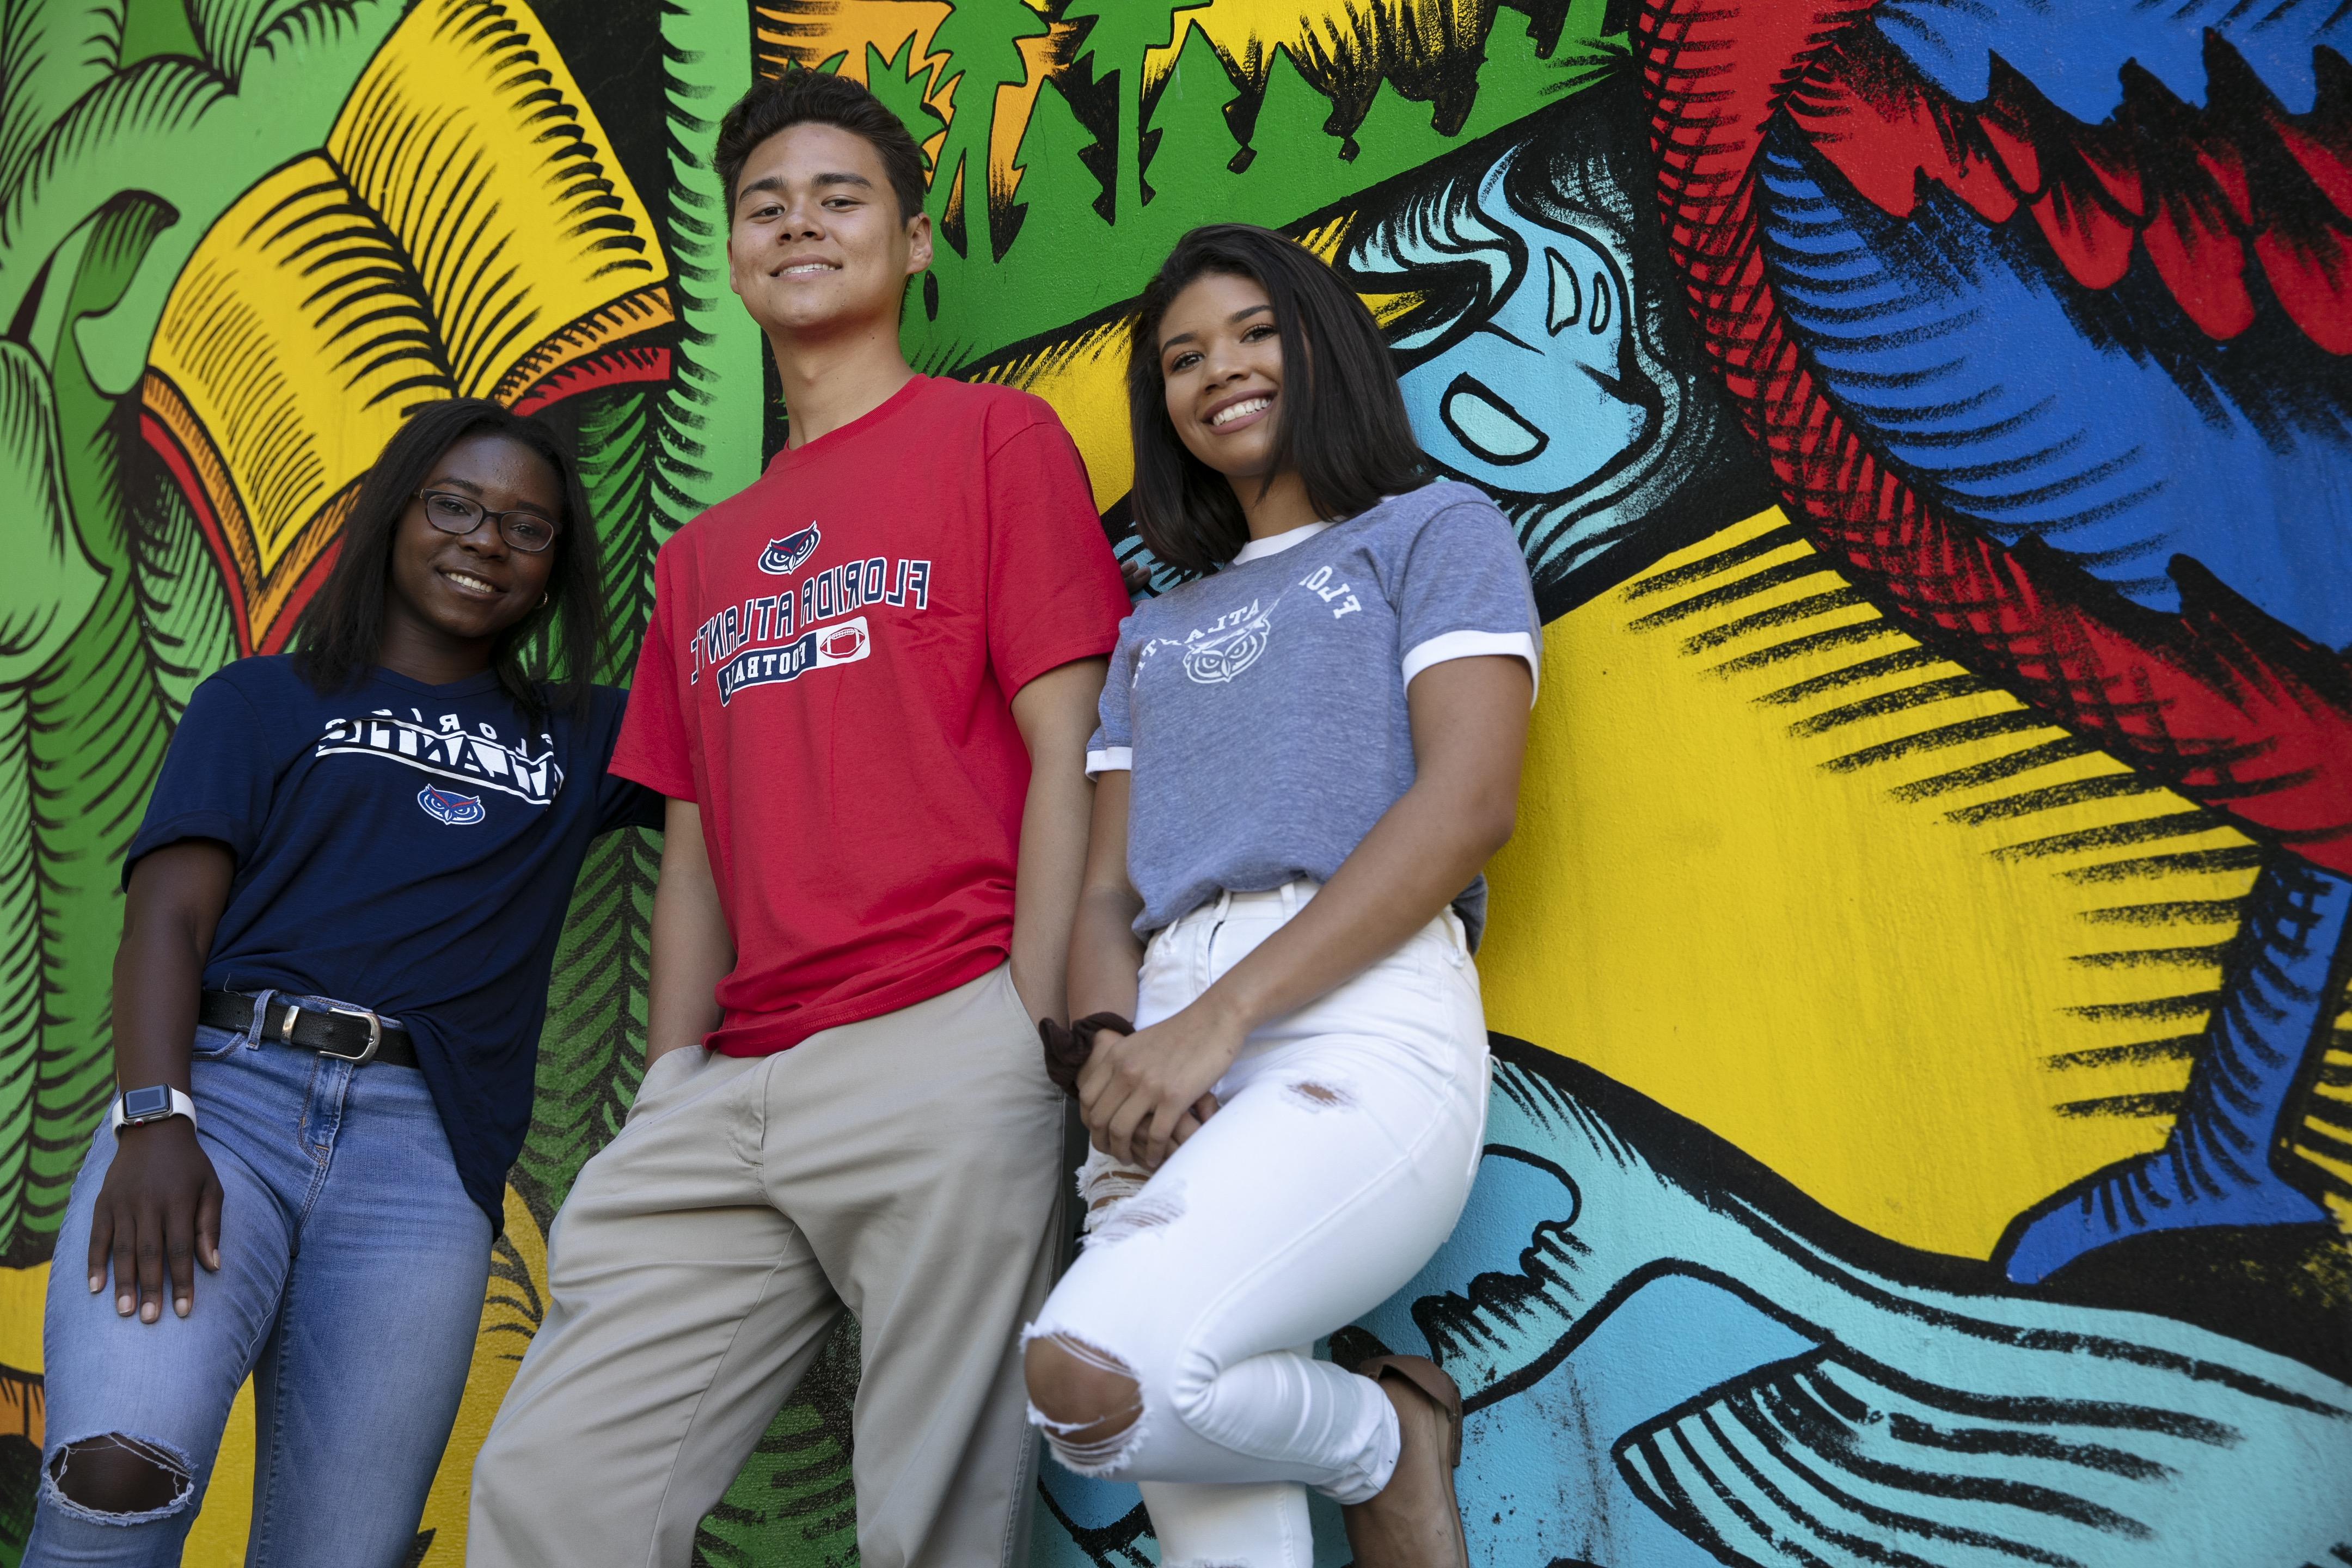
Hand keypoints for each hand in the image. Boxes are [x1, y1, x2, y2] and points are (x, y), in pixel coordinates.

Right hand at [88, 1117, 221, 1321]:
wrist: (154, 1131)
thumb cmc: (189, 1165)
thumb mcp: (211, 1188)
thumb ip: (210, 1226)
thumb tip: (213, 1265)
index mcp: (179, 1202)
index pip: (181, 1250)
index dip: (182, 1281)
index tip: (184, 1311)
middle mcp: (149, 1205)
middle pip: (150, 1254)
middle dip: (150, 1289)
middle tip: (150, 1319)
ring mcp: (123, 1204)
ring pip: (122, 1250)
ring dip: (123, 1282)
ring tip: (124, 1312)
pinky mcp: (103, 1203)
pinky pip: (97, 1237)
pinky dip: (94, 1262)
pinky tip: (95, 1287)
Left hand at [1078, 1001, 1244, 1170]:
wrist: (1215, 1018)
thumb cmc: (1183, 1032)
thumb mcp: (1140, 1043)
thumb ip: (1123, 1063)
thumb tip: (1112, 1087)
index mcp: (1116, 1057)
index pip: (1087, 1099)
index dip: (1089, 1122)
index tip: (1101, 1133)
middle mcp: (1126, 1071)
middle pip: (1099, 1119)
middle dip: (1103, 1143)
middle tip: (1115, 1152)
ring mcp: (1149, 1085)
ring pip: (1121, 1131)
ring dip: (1124, 1151)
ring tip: (1132, 1159)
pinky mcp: (1174, 1097)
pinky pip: (1156, 1135)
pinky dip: (1154, 1152)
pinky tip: (1157, 1157)